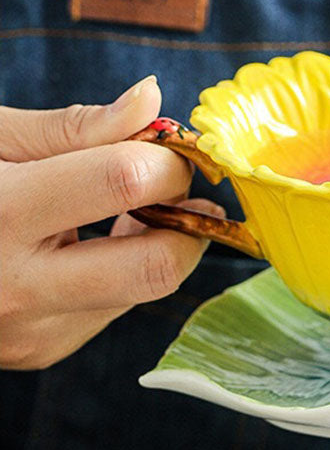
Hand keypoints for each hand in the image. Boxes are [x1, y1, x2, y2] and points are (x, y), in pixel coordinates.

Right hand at [0, 77, 222, 369]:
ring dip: (158, 243)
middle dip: (191, 224)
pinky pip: (115, 306)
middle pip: (156, 267)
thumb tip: (151, 99)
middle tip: (183, 191)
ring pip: (144, 289)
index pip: (122, 181)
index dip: (167, 159)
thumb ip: (75, 126)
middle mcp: (14, 286)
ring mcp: (29, 331)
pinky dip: (122, 268)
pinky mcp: (41, 350)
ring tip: (125, 206)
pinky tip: (87, 241)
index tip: (173, 149)